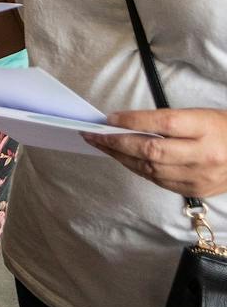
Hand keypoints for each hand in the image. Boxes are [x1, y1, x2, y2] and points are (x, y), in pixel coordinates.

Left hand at [86, 108, 226, 197]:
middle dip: (117, 142)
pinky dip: (137, 168)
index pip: (164, 122)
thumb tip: (126, 123)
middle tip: (93, 134)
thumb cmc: (223, 130)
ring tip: (101, 145)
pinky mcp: (196, 191)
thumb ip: (167, 121)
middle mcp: (204, 155)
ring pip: (150, 168)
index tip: (109, 118)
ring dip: (121, 157)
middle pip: (152, 150)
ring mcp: (200, 176)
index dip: (133, 120)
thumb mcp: (201, 116)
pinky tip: (123, 159)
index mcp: (207, 128)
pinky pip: (158, 180)